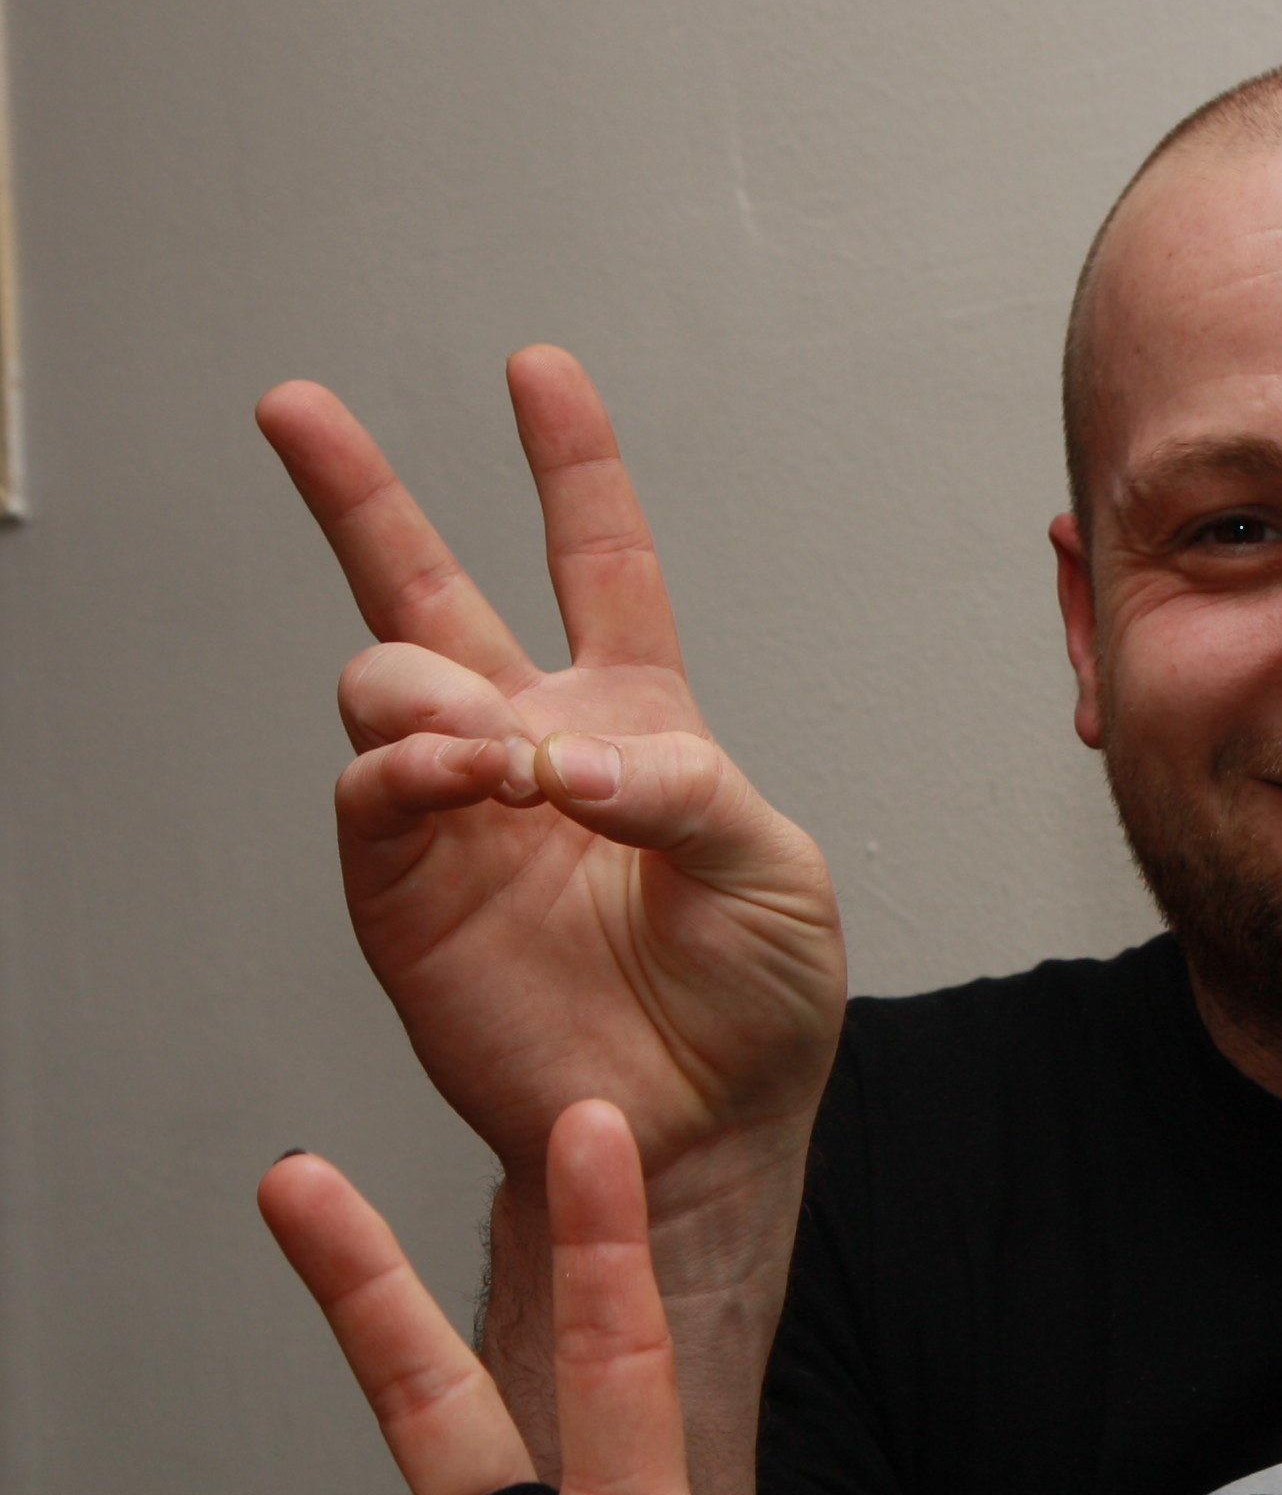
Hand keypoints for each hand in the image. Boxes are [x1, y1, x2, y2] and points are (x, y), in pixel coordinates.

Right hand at [257, 349, 844, 1214]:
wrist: (701, 1125)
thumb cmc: (756, 1000)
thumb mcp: (775, 875)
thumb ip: (687, 794)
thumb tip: (571, 756)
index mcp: (639, 719)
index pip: (599, 561)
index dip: (571, 465)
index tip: (537, 369)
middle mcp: (533, 746)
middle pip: (427, 589)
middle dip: (357, 492)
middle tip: (293, 406)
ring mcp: (462, 815)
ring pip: (385, 683)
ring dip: (430, 692)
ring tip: (497, 758)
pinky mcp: (407, 889)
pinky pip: (371, 793)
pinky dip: (414, 772)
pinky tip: (474, 786)